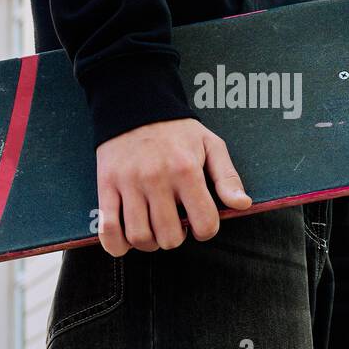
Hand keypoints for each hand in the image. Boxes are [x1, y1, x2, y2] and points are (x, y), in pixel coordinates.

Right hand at [95, 118, 251, 256]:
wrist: (135, 104)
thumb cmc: (177, 130)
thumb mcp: (211, 145)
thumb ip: (228, 177)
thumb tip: (242, 205)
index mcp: (186, 171)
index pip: (204, 224)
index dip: (205, 230)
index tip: (199, 223)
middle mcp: (157, 179)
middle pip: (169, 236)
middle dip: (176, 238)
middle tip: (175, 226)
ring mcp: (129, 183)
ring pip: (139, 237)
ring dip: (149, 242)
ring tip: (153, 230)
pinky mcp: (106, 185)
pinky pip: (107, 227)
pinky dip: (116, 245)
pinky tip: (125, 243)